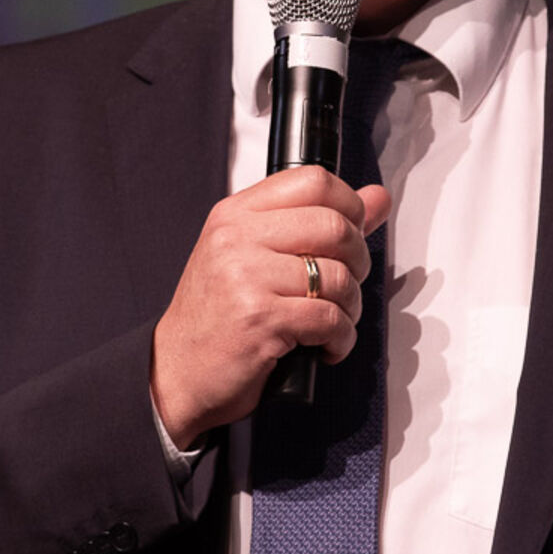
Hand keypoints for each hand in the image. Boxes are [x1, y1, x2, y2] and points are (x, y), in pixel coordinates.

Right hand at [150, 166, 392, 448]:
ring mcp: (246, 277)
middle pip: (334, 226)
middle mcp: (237, 237)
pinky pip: (330, 319)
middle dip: (358, 260)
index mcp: (235, 214)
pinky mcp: (260, 320)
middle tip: (346, 285)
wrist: (174, 373)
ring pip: (338, 276)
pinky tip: (325, 347)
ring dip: (351, 307)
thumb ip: (318, 222)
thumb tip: (378, 197)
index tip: (352, 232)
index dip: (349, 205)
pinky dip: (341, 339)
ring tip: (334, 321)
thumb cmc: (217, 315)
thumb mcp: (256, 256)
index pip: (312, 180)